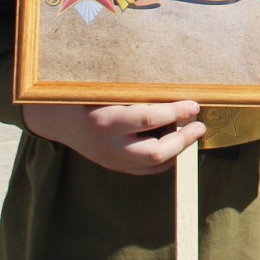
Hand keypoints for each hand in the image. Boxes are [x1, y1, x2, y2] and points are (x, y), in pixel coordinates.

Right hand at [20, 100, 205, 174]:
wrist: (59, 119)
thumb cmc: (86, 96)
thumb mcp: (107, 89)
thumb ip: (138, 92)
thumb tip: (174, 90)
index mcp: (106, 121)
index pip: (149, 119)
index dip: (175, 112)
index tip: (193, 104)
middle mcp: (110, 146)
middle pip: (156, 153)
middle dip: (183, 140)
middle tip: (199, 125)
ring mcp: (113, 161)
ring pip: (154, 165)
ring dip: (178, 149)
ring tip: (190, 131)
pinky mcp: (116, 167)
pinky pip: (147, 170)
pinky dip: (165, 159)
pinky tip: (174, 143)